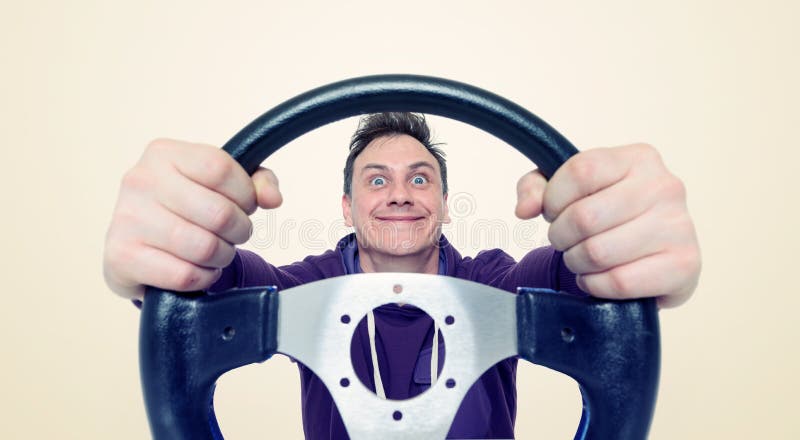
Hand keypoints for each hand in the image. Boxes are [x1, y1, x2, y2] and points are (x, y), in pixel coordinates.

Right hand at [103, 139, 281, 299]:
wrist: (140, 244)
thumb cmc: (187, 207)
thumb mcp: (222, 184)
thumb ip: (257, 182)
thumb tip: (272, 198)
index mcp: (163, 154)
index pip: (220, 168)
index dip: (246, 193)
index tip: (245, 204)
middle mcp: (139, 181)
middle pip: (219, 213)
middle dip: (239, 230)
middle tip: (233, 234)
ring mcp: (126, 219)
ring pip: (204, 247)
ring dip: (223, 256)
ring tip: (217, 251)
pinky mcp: (121, 257)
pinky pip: (184, 275)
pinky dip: (203, 277)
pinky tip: (198, 269)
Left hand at [515, 143, 700, 307]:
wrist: (652, 257)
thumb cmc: (607, 216)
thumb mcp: (568, 190)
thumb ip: (536, 187)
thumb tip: (525, 209)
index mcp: (639, 158)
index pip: (581, 171)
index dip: (554, 198)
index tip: (554, 211)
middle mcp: (665, 186)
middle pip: (585, 216)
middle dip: (561, 236)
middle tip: (566, 241)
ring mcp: (679, 226)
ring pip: (599, 252)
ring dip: (577, 263)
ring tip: (582, 259)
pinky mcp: (683, 265)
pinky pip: (619, 281)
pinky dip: (596, 285)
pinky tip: (598, 278)